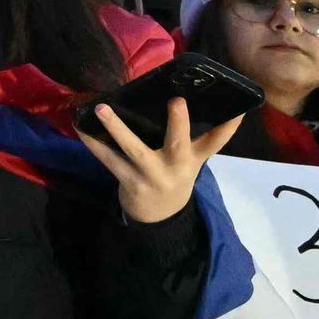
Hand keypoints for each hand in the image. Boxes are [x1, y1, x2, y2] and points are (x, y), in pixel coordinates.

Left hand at [78, 97, 242, 224]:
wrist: (159, 217)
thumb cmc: (174, 176)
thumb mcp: (194, 161)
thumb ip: (207, 138)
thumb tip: (223, 106)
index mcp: (193, 160)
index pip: (215, 143)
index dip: (228, 128)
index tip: (238, 111)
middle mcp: (175, 167)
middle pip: (180, 144)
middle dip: (179, 123)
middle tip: (177, 101)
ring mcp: (151, 175)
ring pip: (134, 149)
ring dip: (117, 128)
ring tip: (102, 108)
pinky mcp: (129, 182)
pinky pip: (108, 159)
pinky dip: (93, 142)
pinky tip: (80, 126)